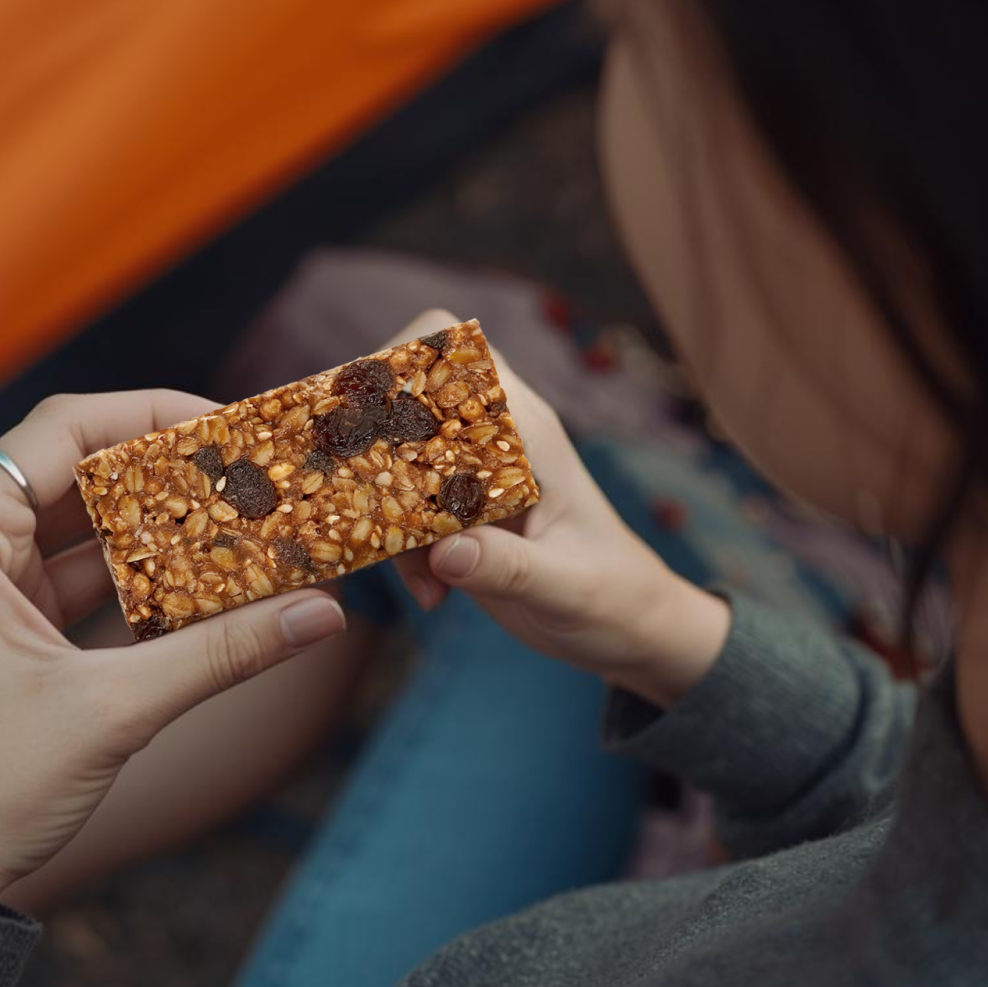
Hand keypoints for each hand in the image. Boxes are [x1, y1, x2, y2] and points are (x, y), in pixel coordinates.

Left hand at [0, 391, 345, 909]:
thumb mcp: (111, 713)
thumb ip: (222, 653)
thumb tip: (322, 613)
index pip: (60, 430)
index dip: (150, 415)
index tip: (227, 429)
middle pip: (74, 474)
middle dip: (166, 477)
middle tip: (248, 478)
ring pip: (78, 531)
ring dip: (155, 533)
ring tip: (239, 527)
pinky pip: (72, 583)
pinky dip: (132, 582)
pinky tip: (200, 586)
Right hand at [391, 311, 729, 707]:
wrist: (632, 631)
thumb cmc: (616, 598)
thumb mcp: (567, 588)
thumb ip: (508, 567)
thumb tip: (445, 552)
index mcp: (528, 432)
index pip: (461, 355)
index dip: (406, 360)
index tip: (367, 413)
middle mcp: (495, 443)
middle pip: (409, 398)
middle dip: (372, 442)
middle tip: (355, 493)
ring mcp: (472, 479)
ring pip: (396, 463)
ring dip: (385, 516)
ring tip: (420, 578)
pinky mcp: (458, 519)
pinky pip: (403, 515)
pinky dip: (401, 554)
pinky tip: (432, 596)